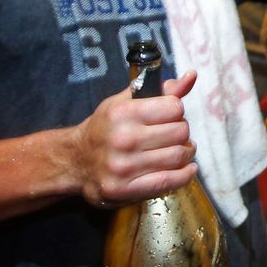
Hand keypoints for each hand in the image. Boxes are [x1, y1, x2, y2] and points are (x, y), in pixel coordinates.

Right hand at [72, 70, 199, 207]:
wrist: (75, 161)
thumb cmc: (105, 129)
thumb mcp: (125, 102)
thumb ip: (160, 90)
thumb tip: (191, 76)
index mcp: (122, 112)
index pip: (174, 107)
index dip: (177, 110)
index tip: (170, 116)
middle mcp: (122, 139)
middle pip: (180, 132)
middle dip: (182, 133)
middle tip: (173, 136)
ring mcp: (123, 167)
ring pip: (179, 156)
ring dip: (186, 153)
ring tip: (179, 151)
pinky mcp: (125, 190)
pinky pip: (169, 181)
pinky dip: (185, 175)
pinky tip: (187, 169)